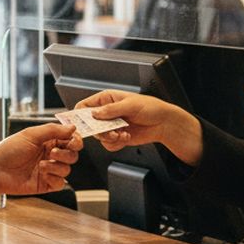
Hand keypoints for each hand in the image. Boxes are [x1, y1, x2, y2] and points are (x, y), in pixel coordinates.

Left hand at [0, 123, 81, 195]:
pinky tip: (43, 175)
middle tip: (52, 153)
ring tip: (41, 166)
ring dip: (56, 166)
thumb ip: (53, 130)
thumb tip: (73, 128)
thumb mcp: (31, 134)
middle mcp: (50, 155)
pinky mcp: (46, 184)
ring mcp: (49, 170)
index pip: (70, 140)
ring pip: (67, 169)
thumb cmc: (9, 150)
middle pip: (72, 155)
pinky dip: (55, 179)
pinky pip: (60, 183)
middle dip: (66, 154)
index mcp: (48, 141)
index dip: (75, 141)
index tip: (73, 141)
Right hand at [73, 90, 201, 164]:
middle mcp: (106, 113)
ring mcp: (111, 125)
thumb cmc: (151, 107)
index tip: (81, 124)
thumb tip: (95, 113)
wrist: (164, 123)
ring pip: (99, 136)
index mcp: (106, 99)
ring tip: (121, 134)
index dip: (79, 115)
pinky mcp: (117, 136)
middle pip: (90, 124)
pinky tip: (126, 136)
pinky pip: (108, 144)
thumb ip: (111, 110)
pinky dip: (116, 143)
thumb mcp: (130, 105)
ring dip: (110, 138)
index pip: (84, 106)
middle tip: (109, 131)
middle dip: (99, 130)